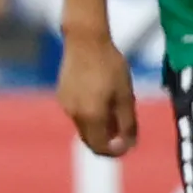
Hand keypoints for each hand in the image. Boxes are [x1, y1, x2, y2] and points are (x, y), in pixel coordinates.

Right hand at [60, 32, 138, 156]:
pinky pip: (78, 113)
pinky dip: (91, 115)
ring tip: (117, 109)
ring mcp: (65, 105)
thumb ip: (127, 123)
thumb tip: (128, 145)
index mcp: (90, 116)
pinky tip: (103, 98)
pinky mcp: (62, 95)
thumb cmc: (111, 67)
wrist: (85, 41)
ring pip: (84, 127)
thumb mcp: (126, 95)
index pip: (101, 147)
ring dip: (100, 127)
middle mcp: (74, 115)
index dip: (116, 151)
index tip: (129, 144)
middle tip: (126, 131)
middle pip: (91, 140)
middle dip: (108, 141)